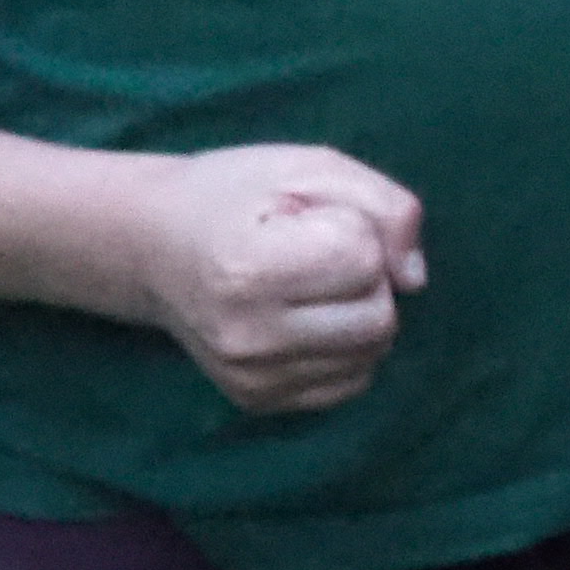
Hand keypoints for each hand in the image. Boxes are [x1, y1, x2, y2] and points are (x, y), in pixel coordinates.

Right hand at [130, 144, 424, 415]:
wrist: (154, 247)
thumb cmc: (237, 196)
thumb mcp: (312, 168)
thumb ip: (384, 207)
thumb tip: (415, 279)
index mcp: (250, 272)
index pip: (365, 260)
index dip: (354, 228)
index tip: (307, 220)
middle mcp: (247, 338)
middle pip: (378, 319)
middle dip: (367, 277)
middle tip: (316, 253)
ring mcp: (250, 378)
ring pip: (370, 355)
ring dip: (360, 313)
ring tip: (308, 284)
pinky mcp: (257, 401)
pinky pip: (349, 382)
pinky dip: (346, 348)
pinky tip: (307, 318)